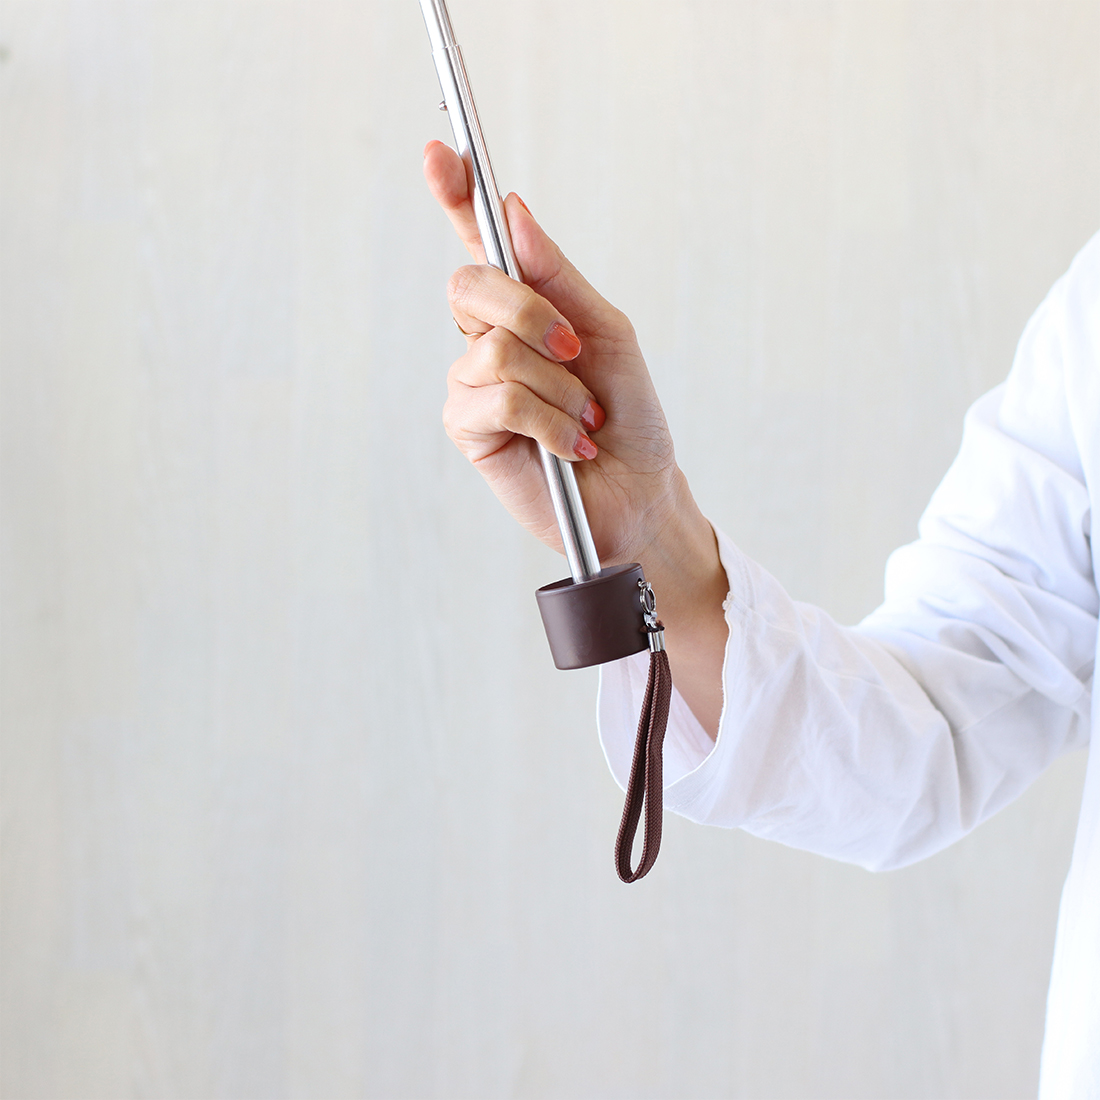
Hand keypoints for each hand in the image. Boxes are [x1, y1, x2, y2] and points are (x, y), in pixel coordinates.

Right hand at [424, 140, 727, 734]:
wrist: (640, 492)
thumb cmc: (628, 416)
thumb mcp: (608, 334)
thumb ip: (558, 279)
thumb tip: (513, 215)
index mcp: (523, 309)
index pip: (480, 246)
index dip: (457, 198)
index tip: (442, 153)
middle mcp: (488, 339)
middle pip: (472, 285)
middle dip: (532, 313)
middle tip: (577, 351)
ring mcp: (473, 385)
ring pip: (493, 349)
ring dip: (558, 387)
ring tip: (584, 420)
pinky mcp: (469, 430)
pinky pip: (495, 397)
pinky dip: (547, 419)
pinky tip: (571, 445)